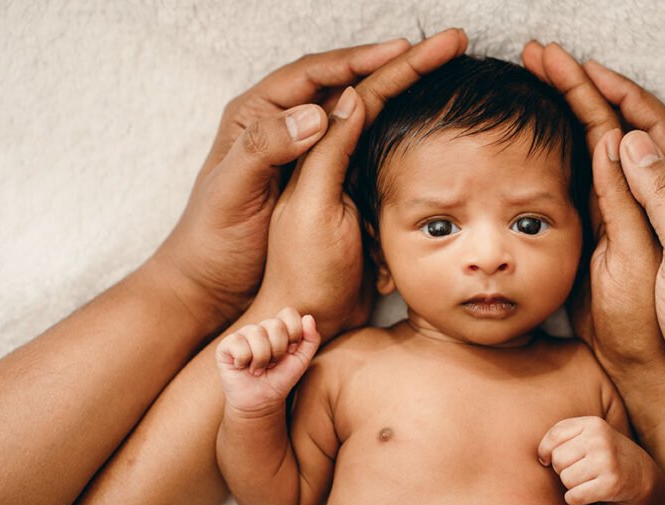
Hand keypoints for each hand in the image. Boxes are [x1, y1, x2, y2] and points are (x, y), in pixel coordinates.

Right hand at [215, 307, 319, 415]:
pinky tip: (244, 367)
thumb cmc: (281, 378)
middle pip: (276, 325)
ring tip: (259, 368)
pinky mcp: (225, 345)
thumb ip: (311, 339)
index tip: (291, 352)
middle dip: (279, 351)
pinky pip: (239, 344)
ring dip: (262, 359)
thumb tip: (308, 317)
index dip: (294, 334)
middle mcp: (260, 327)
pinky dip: (245, 361)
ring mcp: (242, 334)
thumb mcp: (302, 360)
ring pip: (257, 334)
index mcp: (278, 326)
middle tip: (273, 363)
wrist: (262, 401)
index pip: (289, 313)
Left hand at [248, 28, 468, 339]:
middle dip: (398, 63)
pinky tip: (429, 120)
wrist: (233, 299)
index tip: (405, 50)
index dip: (363, 59)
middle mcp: (288, 127)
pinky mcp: (331, 182)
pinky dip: (399, 128)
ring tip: (443, 70)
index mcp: (257, 116)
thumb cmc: (216, 244)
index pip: (317, 73)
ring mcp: (313, 155)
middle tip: (447, 45)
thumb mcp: (237, 192)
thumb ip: (271, 146)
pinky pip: (370, 144)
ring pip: (366, 110)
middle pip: (349, 81)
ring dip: (405, 89)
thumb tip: (324, 108)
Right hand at [523, 42, 664, 397]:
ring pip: (628, 167)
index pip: (658, 128)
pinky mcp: (652, 259)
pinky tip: (577, 173)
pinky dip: (595, 173)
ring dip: (595, 129)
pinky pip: (619, 201)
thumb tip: (630, 140)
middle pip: (639, 138)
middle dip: (600, 98)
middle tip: (557, 70)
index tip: (582, 67)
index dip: (621, 93)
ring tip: (561, 104)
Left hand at [537, 416, 662, 504]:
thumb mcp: (587, 434)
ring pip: (565, 479)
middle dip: (562, 468)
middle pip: (558, 459)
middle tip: (577, 469)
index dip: (545, 450)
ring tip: (586, 479)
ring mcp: (607, 462)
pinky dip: (574, 498)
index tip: (547, 458)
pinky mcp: (611, 485)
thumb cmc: (601, 452)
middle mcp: (601, 440)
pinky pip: (574, 496)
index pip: (554, 435)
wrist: (638, 473)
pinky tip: (587, 492)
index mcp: (592, 424)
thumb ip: (560, 436)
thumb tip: (541, 458)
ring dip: (570, 484)